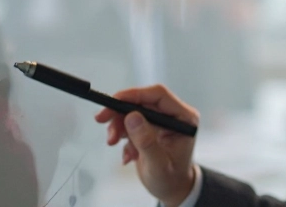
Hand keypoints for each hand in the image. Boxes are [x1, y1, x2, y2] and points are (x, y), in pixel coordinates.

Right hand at [94, 85, 198, 206]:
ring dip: (118, 126)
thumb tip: (132, 116)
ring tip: (112, 142)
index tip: (113, 101)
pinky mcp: (149, 128)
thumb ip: (146, 141)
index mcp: (184, 118)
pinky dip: (123, 137)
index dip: (135, 94)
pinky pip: (130, 124)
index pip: (158, 95)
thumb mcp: (158, 164)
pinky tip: (128, 155)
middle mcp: (173, 115)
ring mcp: (161, 121)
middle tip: (101, 119)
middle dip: (120, 112)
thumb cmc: (170, 179)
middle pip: (142, 102)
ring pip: (133, 112)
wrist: (170, 189)